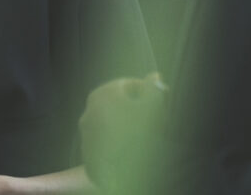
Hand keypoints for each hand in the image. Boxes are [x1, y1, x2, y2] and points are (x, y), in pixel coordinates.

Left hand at [78, 73, 166, 192]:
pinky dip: (120, 141)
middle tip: (158, 119)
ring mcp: (87, 131)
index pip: (130, 85)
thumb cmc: (138, 137)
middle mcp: (90, 109)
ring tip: (147, 136)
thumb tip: (155, 75)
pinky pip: (107, 140)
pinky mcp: (87, 150)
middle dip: (139, 108)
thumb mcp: (152, 108)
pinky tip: (134, 149)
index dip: (149, 92)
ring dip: (129, 125)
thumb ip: (153, 89)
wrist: (119, 175)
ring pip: (113, 121)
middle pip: (120, 103)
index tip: (163, 102)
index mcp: (102, 93)